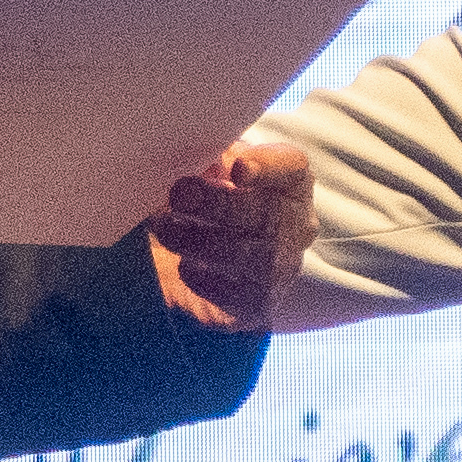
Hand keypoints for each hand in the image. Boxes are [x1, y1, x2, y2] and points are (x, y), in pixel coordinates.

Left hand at [145, 140, 315, 330]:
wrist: (210, 259)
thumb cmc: (216, 199)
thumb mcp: (216, 168)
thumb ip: (211, 159)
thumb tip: (196, 159)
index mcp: (291, 182)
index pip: (292, 168)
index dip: (269, 167)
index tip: (239, 168)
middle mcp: (296, 225)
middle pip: (268, 214)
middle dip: (220, 204)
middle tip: (180, 194)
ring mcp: (282, 267)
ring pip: (250, 257)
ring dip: (200, 241)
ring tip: (166, 228)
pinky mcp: (260, 303)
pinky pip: (235, 295)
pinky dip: (205, 279)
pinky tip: (185, 265)